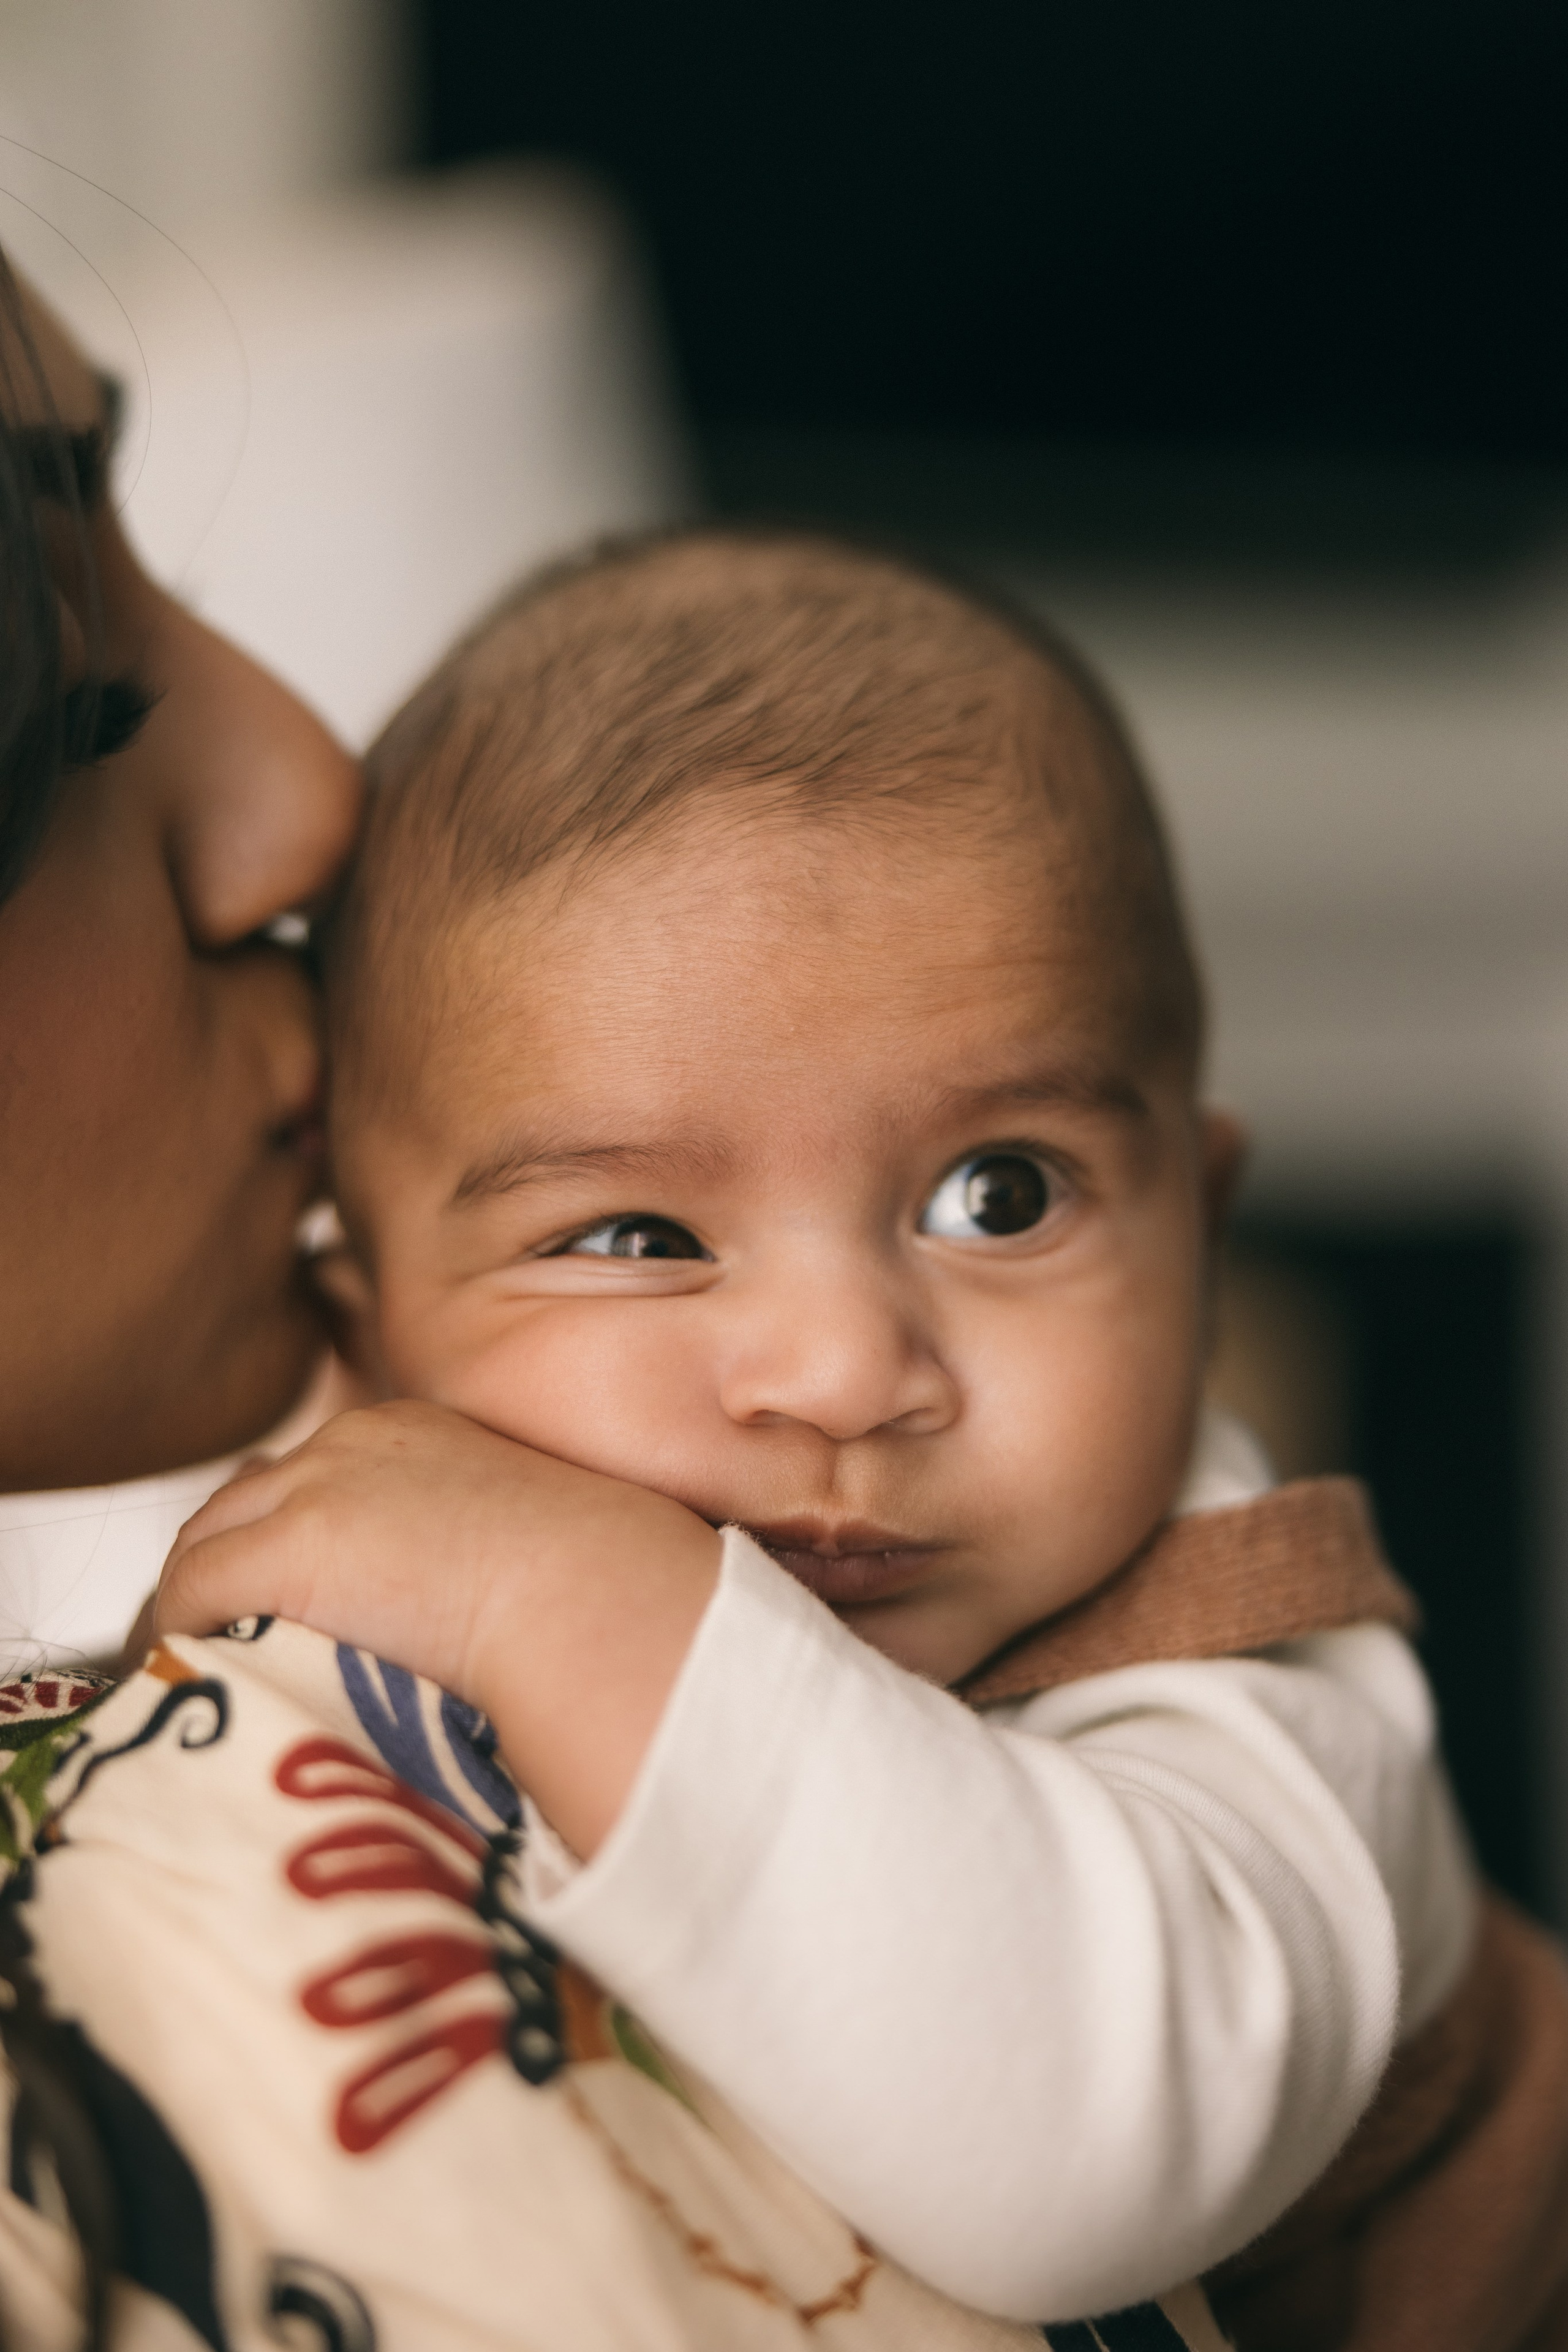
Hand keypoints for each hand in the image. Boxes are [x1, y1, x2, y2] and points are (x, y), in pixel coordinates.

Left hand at [156, 1401, 721, 1853]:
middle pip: (241, 1499)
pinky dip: (176, 1635)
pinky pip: (191, 1591)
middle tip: (217, 1639)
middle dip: (220, 1566)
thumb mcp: (523, 1539)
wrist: (592, 1593)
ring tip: (199, 1667)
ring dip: (193, 1604)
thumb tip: (453, 1611)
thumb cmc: (590, 1586)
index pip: (307, 1474)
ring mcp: (318, 1488)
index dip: (278, 1537)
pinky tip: (192, 1680)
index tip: (274, 1598)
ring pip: (205, 1541)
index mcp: (410, 1430)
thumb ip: (469, 1549)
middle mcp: (352, 1441)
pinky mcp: (293, 1547)